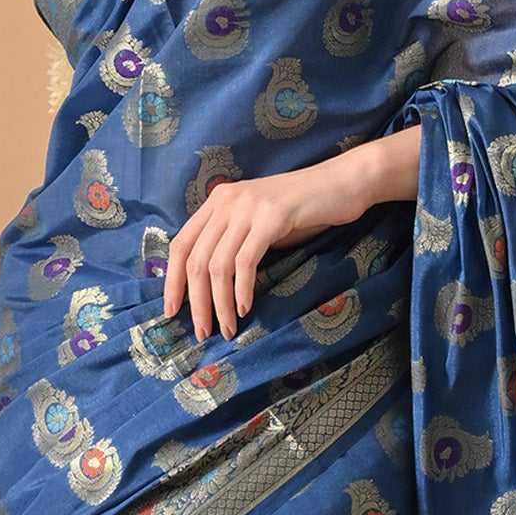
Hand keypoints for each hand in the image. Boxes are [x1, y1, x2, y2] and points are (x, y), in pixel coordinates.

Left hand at [163, 130, 420, 339]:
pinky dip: (242, 290)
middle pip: (195, 259)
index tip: (172, 311)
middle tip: (202, 332)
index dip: (172, 281)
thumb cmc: (304, 209)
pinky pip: (245, 262)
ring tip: (226, 328)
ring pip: (217, 265)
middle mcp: (226, 201)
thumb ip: (234, 242)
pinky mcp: (272, 217)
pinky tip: (246, 308)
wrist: (344, 183)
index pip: (180, 244)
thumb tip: (210, 285)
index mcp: (218, 201)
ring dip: (219, 304)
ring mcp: (248, 207)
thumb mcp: (259, 222)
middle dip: (195, 302)